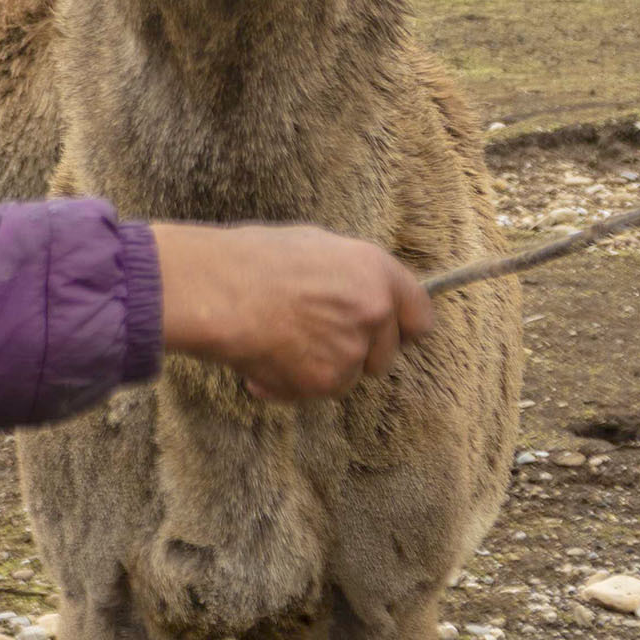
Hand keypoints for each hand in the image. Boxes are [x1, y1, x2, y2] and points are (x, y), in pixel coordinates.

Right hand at [151, 223, 430, 400]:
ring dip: (321, 370)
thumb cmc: (254, 262)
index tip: (391, 336)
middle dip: (356, 354)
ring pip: (348, 378)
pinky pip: (314, 393)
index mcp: (376, 272)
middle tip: (316, 338)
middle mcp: (374, 312)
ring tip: (282, 342)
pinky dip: (291, 385)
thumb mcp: (315, 246)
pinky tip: (263, 360)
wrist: (219, 292)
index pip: (420, 316)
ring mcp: (352, 350)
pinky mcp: (326, 382)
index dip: (403, 329)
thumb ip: (350, 276)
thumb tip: (358, 292)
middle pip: (385, 356)